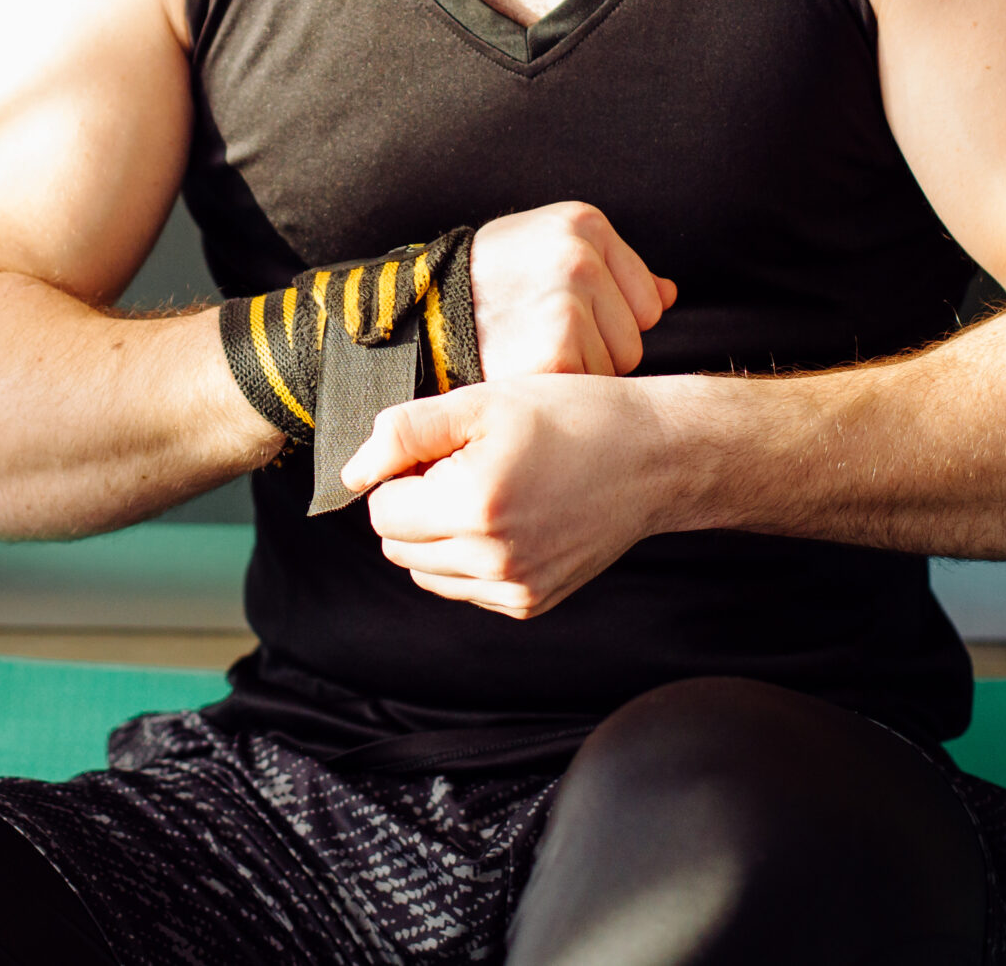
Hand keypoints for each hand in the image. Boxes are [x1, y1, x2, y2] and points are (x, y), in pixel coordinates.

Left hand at [343, 376, 672, 617]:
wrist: (653, 457)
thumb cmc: (573, 417)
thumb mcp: (483, 402)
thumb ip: (406, 432)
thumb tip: (352, 473)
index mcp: (473, 506)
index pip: (382, 509)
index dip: (402, 473)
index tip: (441, 450)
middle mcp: (492, 561)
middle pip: (397, 546)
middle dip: (414, 505)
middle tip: (465, 466)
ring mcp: (514, 589)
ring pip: (426, 573)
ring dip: (437, 535)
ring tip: (487, 490)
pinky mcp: (531, 603)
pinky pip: (466, 588)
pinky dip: (470, 558)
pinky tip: (510, 517)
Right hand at [469, 202, 675, 380]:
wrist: (421, 314)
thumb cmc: (484, 282)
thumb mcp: (543, 244)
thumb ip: (613, 267)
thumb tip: (670, 293)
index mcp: (583, 224)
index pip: (647, 297)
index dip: (609, 317)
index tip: (562, 313)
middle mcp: (580, 259)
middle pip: (635, 333)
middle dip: (598, 345)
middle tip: (541, 333)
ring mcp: (568, 305)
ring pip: (616, 364)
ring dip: (580, 368)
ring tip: (530, 347)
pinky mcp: (555, 353)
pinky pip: (589, 385)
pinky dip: (562, 388)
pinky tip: (527, 367)